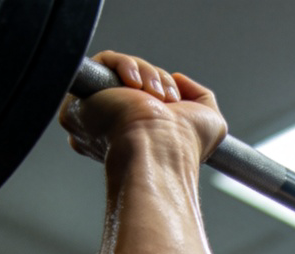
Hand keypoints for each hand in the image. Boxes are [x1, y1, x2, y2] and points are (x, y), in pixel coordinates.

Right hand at [59, 52, 226, 165]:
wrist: (161, 150)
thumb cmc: (185, 148)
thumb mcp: (212, 122)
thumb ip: (201, 97)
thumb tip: (179, 80)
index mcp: (140, 134)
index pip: (149, 96)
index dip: (164, 90)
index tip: (175, 105)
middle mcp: (117, 126)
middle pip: (138, 81)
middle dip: (158, 82)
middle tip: (167, 100)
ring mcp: (98, 114)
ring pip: (124, 70)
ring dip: (147, 75)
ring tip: (156, 96)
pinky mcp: (83, 100)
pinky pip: (104, 61)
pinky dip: (127, 65)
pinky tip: (136, 85)